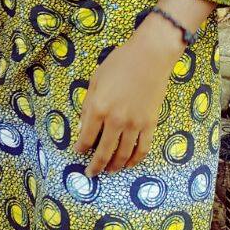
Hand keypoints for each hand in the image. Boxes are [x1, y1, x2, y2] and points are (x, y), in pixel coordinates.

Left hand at [75, 34, 175, 175]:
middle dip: (95, 166)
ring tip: (108, 171)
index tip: (78, 153)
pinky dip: (135, 160)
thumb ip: (87, 105)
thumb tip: (82, 128)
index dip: (80, 149)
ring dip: (114, 166)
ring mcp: (134, 124)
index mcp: (98, 107)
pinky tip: (128, 164)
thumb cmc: (120, 63)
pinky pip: (142, 149)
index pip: (86, 138)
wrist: (150, 56)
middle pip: (103, 152)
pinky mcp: (150, 124)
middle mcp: (115, 120)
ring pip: (123, 155)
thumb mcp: (96, 80)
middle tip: (91, 174)